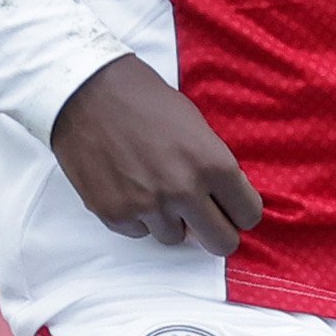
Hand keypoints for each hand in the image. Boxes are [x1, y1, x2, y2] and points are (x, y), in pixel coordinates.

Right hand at [51, 55, 261, 251]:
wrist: (86, 92)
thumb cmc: (145, 100)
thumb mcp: (195, 125)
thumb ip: (213, 167)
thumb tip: (222, 203)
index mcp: (211, 164)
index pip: (249, 215)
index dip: (241, 210)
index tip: (230, 205)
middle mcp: (182, 191)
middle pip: (221, 243)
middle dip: (217, 231)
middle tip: (204, 216)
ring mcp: (146, 207)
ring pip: (174, 238)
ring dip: (170, 219)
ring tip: (154, 187)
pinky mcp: (114, 215)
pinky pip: (139, 232)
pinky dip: (137, 216)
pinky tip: (128, 185)